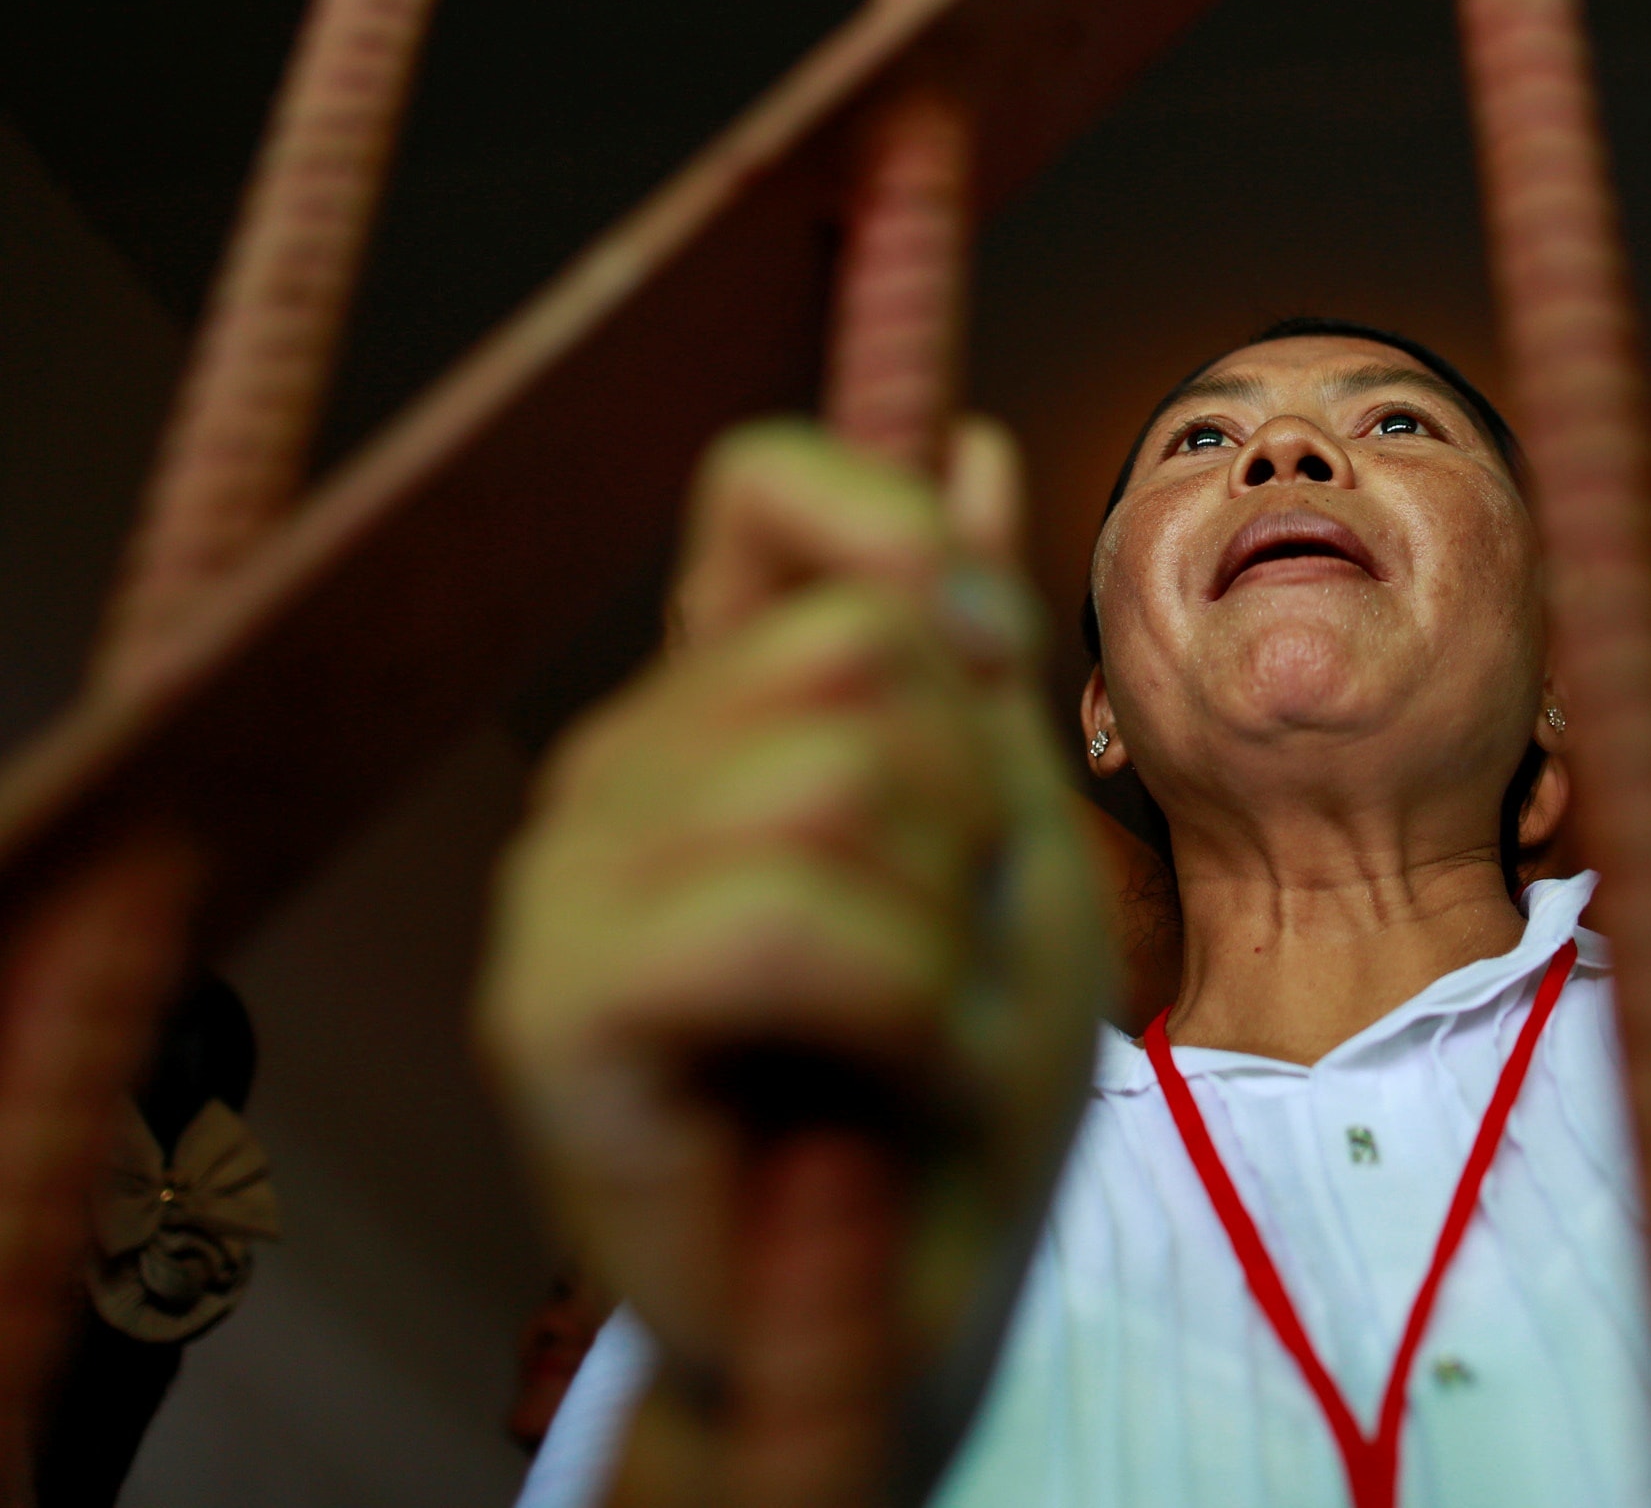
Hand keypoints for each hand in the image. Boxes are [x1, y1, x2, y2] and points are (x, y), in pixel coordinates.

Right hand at [476, 418, 1106, 1397]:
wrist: (906, 1306)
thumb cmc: (954, 1078)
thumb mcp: (1005, 832)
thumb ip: (968, 651)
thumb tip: (973, 437)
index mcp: (713, 701)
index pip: (764, 481)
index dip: (906, 537)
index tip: (987, 666)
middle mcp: (615, 763)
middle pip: (860, 645)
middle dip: (978, 812)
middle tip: (952, 953)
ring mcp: (564, 880)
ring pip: (837, 775)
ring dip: (955, 936)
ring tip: (925, 1036)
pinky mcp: (552, 1014)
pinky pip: (781, 921)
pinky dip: (905, 1013)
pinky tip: (890, 1087)